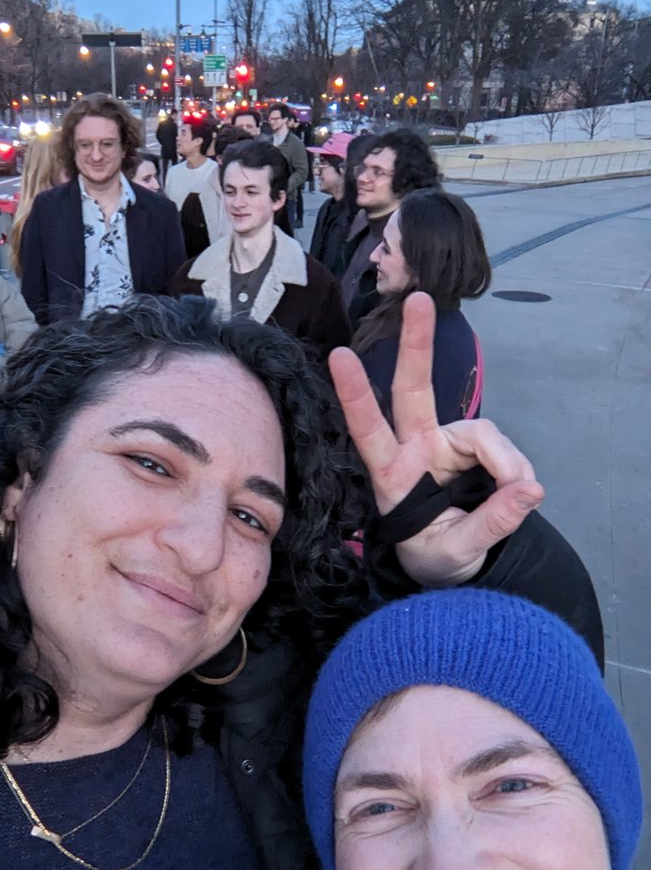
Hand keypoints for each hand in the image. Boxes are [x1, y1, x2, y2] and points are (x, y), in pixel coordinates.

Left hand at [329, 292, 543, 585]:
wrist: (451, 569)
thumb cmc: (435, 557)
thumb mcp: (456, 551)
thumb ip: (490, 523)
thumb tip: (530, 489)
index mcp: (391, 475)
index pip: (368, 430)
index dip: (356, 395)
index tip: (340, 357)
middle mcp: (415, 449)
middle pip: (414, 391)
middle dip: (417, 345)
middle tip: (420, 300)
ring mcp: (445, 445)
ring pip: (480, 432)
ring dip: (503, 460)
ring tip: (518, 494)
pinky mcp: (473, 449)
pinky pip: (501, 450)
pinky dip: (514, 469)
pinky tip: (522, 490)